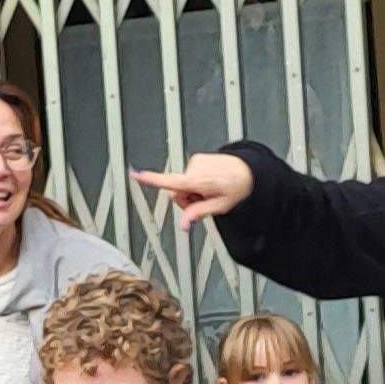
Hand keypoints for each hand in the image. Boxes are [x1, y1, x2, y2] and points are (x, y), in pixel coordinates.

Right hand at [131, 153, 252, 224]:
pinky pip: (189, 175)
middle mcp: (195, 169)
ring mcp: (196, 162)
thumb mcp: (220, 206)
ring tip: (210, 190)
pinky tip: (210, 182)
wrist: (249, 169)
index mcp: (199, 181)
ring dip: (193, 190)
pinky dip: (197, 181)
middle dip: (187, 199)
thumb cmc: (237, 186)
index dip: (150, 180)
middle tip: (205, 201)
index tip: (135, 175)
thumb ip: (198, 214)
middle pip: (177, 191)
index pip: (170, 182)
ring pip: (183, 184)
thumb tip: (183, 225)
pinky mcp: (197, 159)